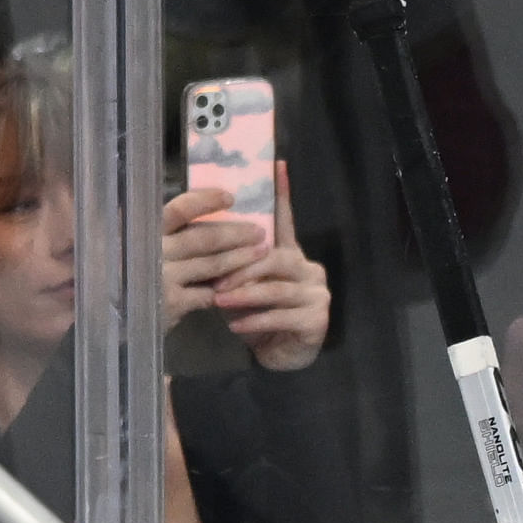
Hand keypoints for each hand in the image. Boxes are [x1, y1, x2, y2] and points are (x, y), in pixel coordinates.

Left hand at [167, 189, 334, 368]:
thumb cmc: (258, 318)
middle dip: (243, 268)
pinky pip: (282, 315)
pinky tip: (236, 326)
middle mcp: (309, 270)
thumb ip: (237, 265)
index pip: (286, 221)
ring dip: (245, 295)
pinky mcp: (317, 320)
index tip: (278, 165)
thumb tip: (205, 244)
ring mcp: (317, 294)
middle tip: (215, 280)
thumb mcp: (244, 287)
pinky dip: (255, 320)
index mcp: (291, 256)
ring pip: (277, 288)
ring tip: (220, 301)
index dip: (282, 194)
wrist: (281, 357)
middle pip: (277, 258)